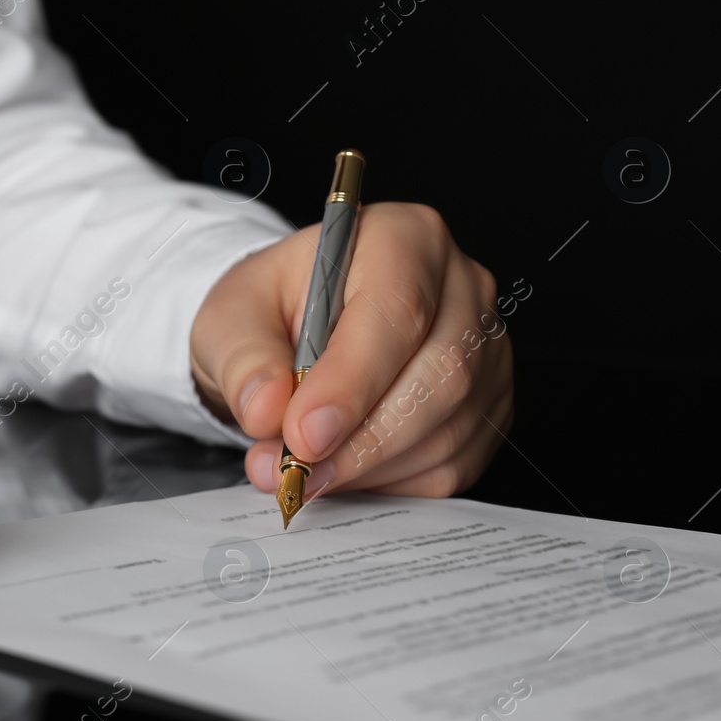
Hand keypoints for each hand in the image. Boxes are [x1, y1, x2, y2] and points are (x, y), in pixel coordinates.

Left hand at [190, 203, 513, 497]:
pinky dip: (390, 482)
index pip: (397, 313)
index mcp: (404, 238)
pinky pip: (451, 464)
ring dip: (368, 468)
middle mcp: (462, 287)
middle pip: (440, 377)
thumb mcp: (233, 315)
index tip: (301, 435)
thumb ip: (245, 359)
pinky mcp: (488, 406)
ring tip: (303, 475)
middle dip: (360, 441)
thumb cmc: (273, 309)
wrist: (295, 328)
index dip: (351, 384)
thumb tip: (267, 411)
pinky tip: (344, 468)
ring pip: (447, 431)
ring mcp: (486, 349)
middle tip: (294, 473)